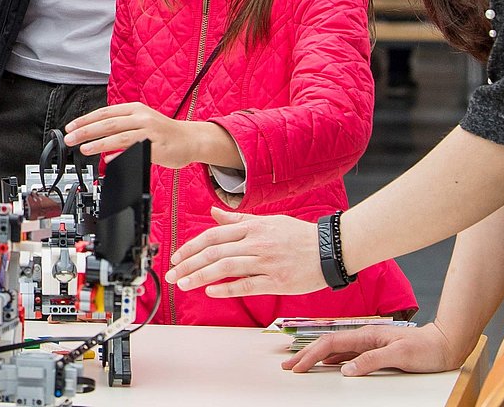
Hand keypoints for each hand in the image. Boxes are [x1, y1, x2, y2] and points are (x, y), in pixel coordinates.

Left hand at [63, 102, 220, 168]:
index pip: (104, 113)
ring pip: (119, 137)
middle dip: (86, 131)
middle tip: (70, 138)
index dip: (85, 120)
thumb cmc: (163, 132)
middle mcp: (141, 117)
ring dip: (99, 143)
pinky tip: (108, 160)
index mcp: (135, 109)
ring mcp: (150, 132)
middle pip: (108, 124)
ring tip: (84, 149)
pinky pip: (136, 151)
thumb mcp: (140, 120)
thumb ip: (120, 125)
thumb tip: (94, 133)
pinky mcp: (158, 147)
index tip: (70, 127)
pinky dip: (120, 155)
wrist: (191, 139)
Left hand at [166, 207, 324, 296]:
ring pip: (226, 267)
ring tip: (184, 284)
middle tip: (172, 275)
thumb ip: (238, 219)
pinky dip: (227, 288)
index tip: (177, 257)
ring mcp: (266, 262)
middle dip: (189, 264)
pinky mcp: (276, 281)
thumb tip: (214, 213)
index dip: (191, 247)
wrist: (331, 248)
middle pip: (214, 252)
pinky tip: (210, 291)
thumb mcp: (268, 221)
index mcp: (252, 228)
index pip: (213, 235)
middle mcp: (256, 243)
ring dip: (200, 276)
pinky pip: (247, 284)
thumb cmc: (299, 235)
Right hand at [284, 322, 466, 376]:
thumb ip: (371, 360)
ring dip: (316, 357)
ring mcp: (369, 344)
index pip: (330, 344)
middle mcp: (365, 337)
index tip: (297, 367)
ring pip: (335, 350)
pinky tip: (328, 366)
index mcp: (366, 335)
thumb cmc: (426, 348)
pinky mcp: (375, 351)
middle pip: (327, 345)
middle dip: (305, 354)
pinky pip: (347, 356)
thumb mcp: (399, 354)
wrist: (446, 344)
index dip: (311, 355)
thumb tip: (345, 370)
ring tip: (301, 365)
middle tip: (288, 366)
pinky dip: (332, 361)